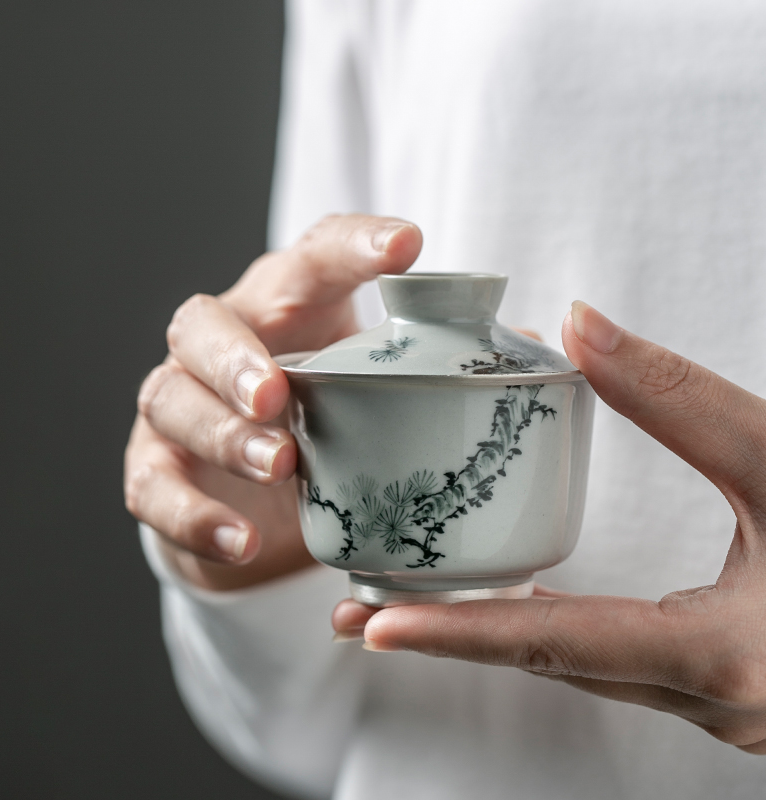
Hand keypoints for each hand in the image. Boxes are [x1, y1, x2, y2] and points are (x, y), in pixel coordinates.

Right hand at [124, 214, 421, 589]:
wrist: (255, 495)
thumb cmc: (324, 419)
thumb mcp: (374, 387)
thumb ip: (436, 367)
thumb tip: (520, 346)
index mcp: (284, 307)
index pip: (311, 257)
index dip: (353, 245)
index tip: (407, 246)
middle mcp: (222, 342)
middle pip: (203, 323)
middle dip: (237, 356)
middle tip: (280, 392)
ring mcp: (178, 404)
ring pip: (171, 399)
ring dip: (222, 434)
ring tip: (280, 466)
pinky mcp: (155, 468)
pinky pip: (153, 488)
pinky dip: (195, 516)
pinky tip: (244, 539)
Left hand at [333, 300, 765, 752]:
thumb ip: (684, 401)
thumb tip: (582, 325)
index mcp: (724, 660)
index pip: (557, 644)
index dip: (461, 635)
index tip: (376, 625)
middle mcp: (714, 702)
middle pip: (554, 663)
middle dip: (459, 637)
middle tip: (366, 611)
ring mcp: (726, 706)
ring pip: (587, 669)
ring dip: (507, 636)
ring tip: (423, 605)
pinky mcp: (735, 685)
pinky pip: (623, 663)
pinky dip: (567, 633)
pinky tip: (539, 604)